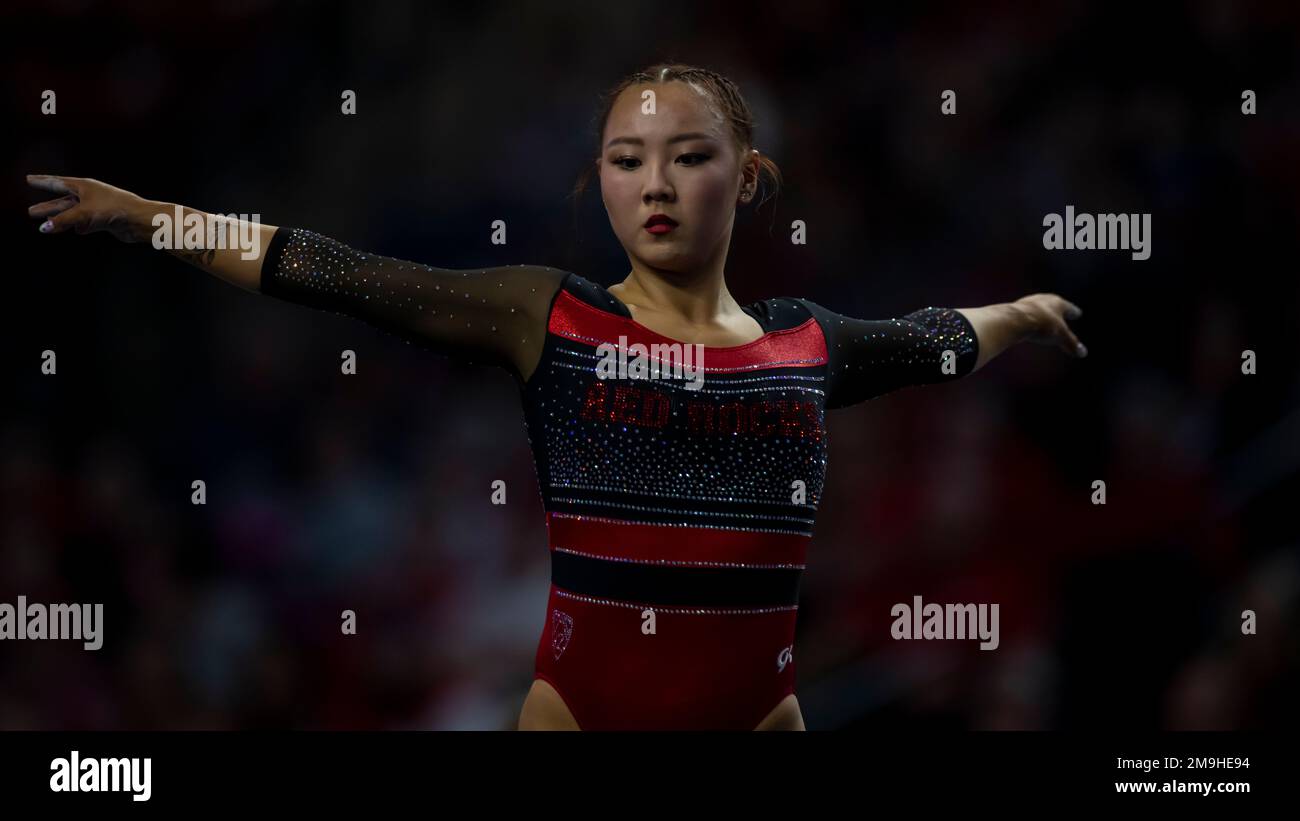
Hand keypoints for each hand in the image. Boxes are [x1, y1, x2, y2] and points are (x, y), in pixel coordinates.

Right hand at [27, 174, 160, 242]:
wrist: (139, 220)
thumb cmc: (114, 209)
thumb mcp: (84, 213)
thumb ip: (63, 220)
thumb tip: (44, 228)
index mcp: (83, 186)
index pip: (57, 182)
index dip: (42, 182)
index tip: (28, 179)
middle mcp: (89, 196)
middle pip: (62, 201)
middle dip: (47, 206)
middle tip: (31, 211)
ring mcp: (96, 209)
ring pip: (71, 214)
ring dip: (58, 219)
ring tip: (43, 223)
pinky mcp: (103, 221)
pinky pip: (85, 224)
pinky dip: (79, 227)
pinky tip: (77, 231)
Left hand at [1013, 293, 1086, 357]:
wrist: (1014, 321)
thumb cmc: (1041, 325)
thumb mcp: (1060, 337)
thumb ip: (1071, 344)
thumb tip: (1083, 353)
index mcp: (1057, 302)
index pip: (1069, 307)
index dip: (1073, 312)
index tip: (1078, 313)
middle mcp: (1042, 300)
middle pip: (1053, 305)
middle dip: (1058, 310)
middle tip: (1062, 313)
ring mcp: (1027, 304)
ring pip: (1038, 308)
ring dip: (1043, 314)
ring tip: (1045, 319)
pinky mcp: (1014, 311)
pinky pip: (1025, 315)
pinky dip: (1030, 319)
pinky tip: (1027, 324)